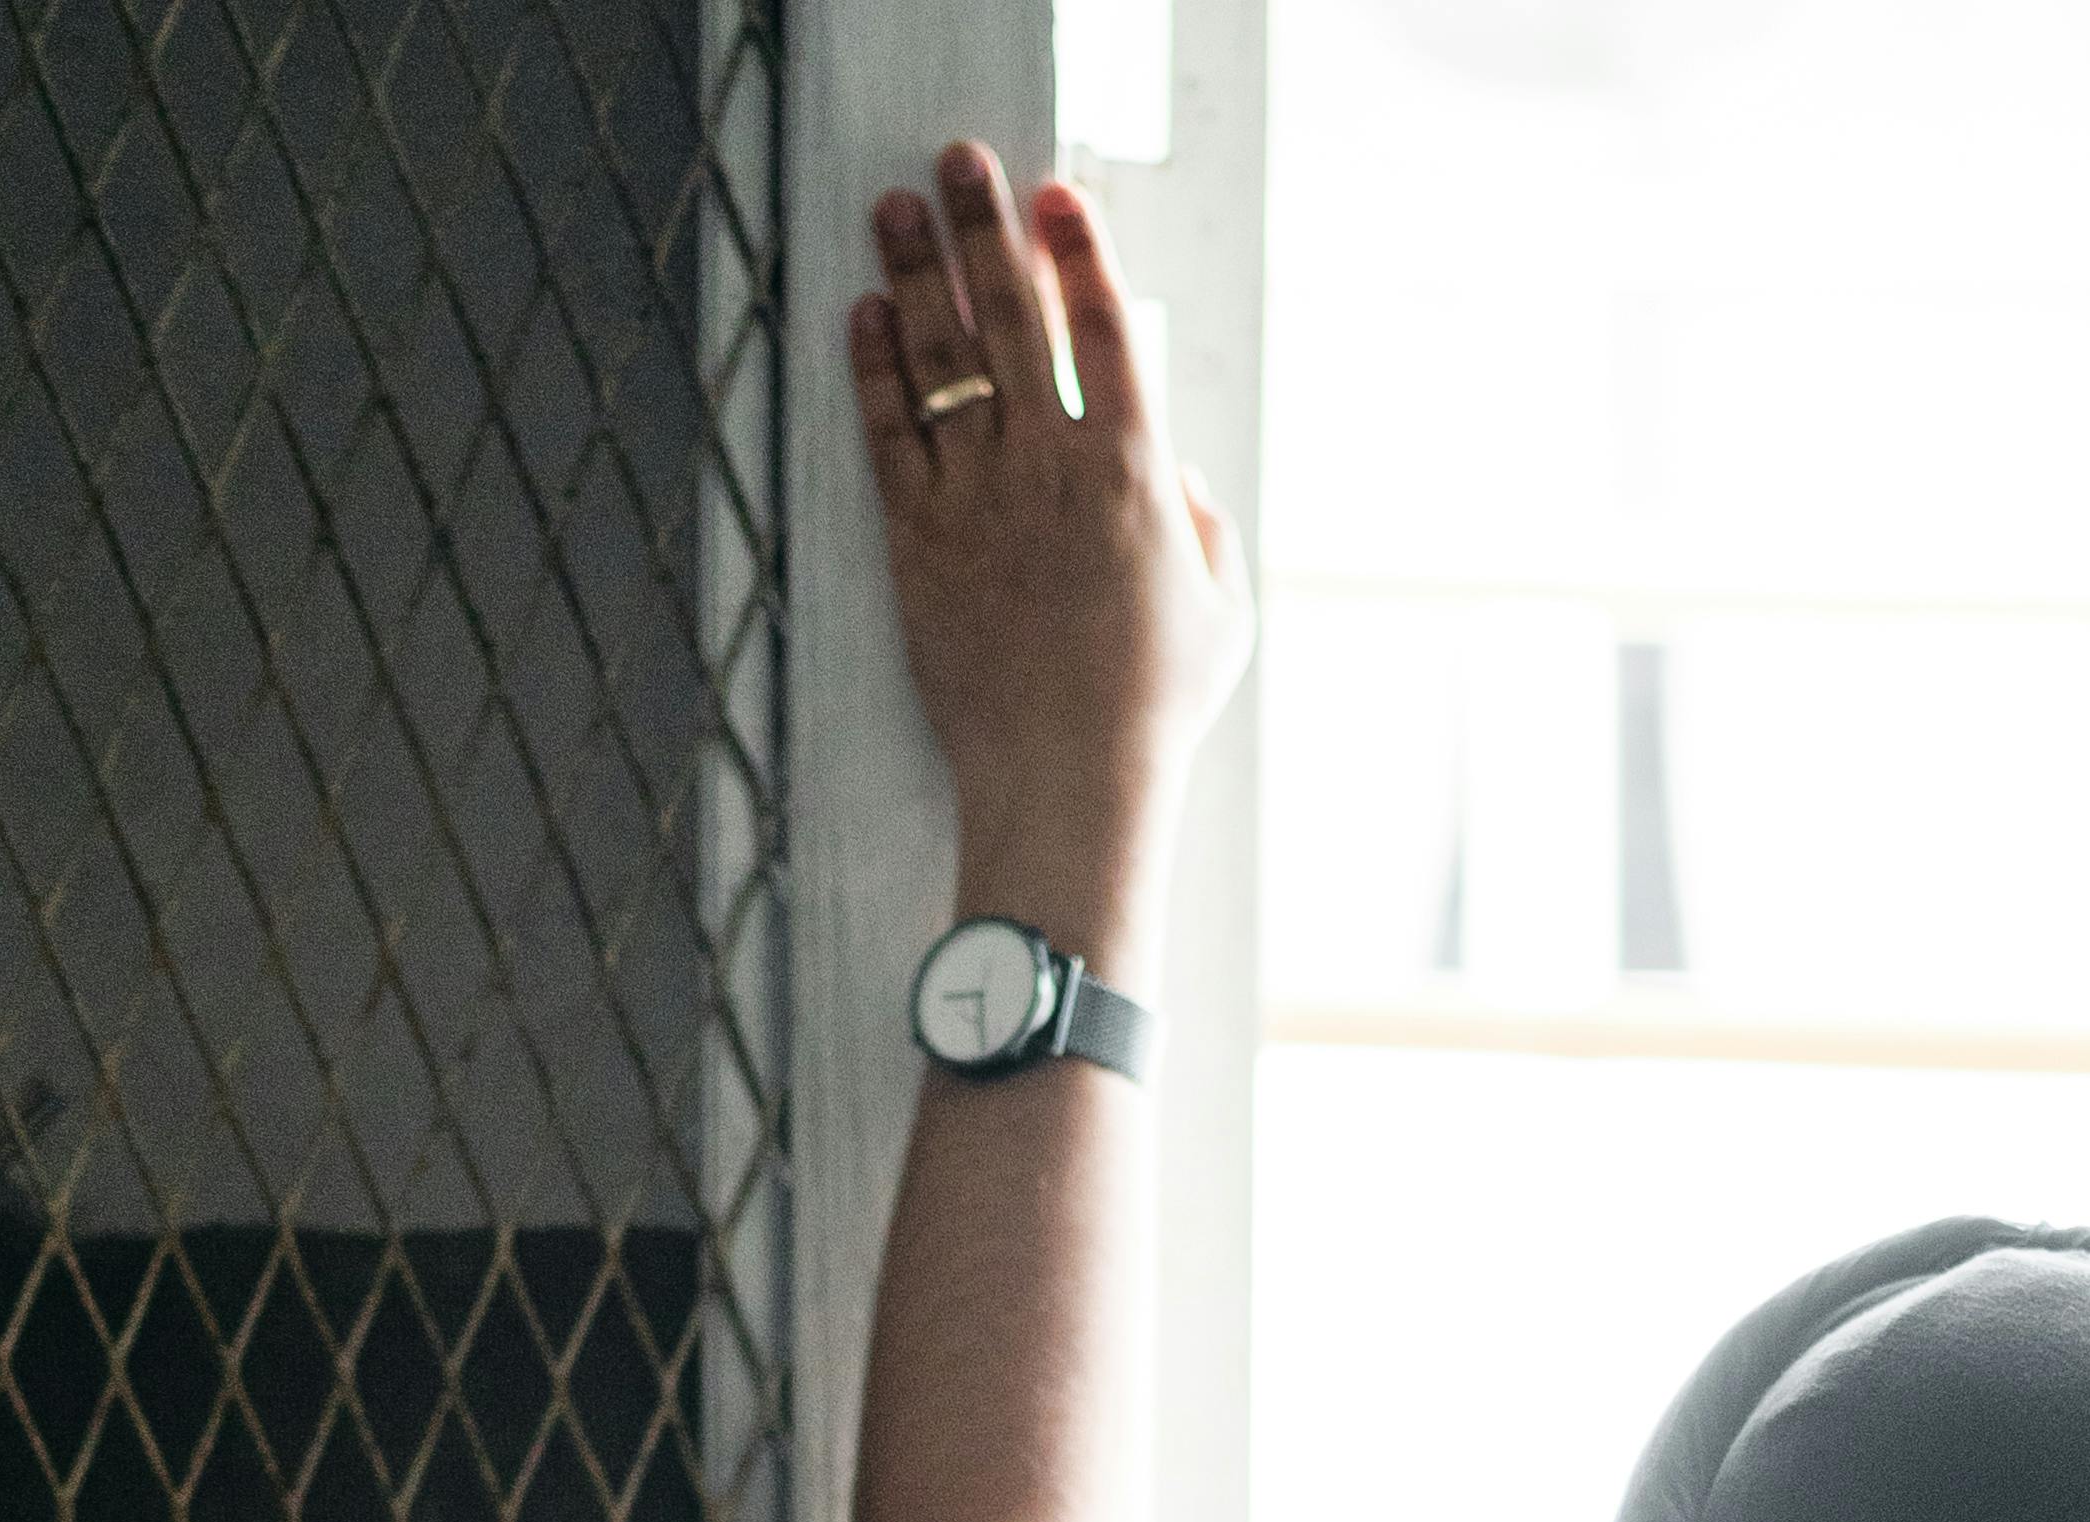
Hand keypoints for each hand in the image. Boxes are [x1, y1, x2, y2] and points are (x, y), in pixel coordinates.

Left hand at [850, 147, 1253, 974]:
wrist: (1068, 786)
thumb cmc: (1152, 713)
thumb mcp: (1222, 616)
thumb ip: (1204, 528)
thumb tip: (1175, 470)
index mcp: (1134, 476)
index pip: (1106, 330)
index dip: (1078, 251)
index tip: (1055, 196)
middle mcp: (1052, 468)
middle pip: (1013, 316)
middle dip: (984, 228)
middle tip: (961, 166)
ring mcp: (980, 499)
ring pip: (943, 357)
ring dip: (917, 270)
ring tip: (896, 210)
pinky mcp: (920, 540)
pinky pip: (891, 430)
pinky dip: (877, 365)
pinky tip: (868, 314)